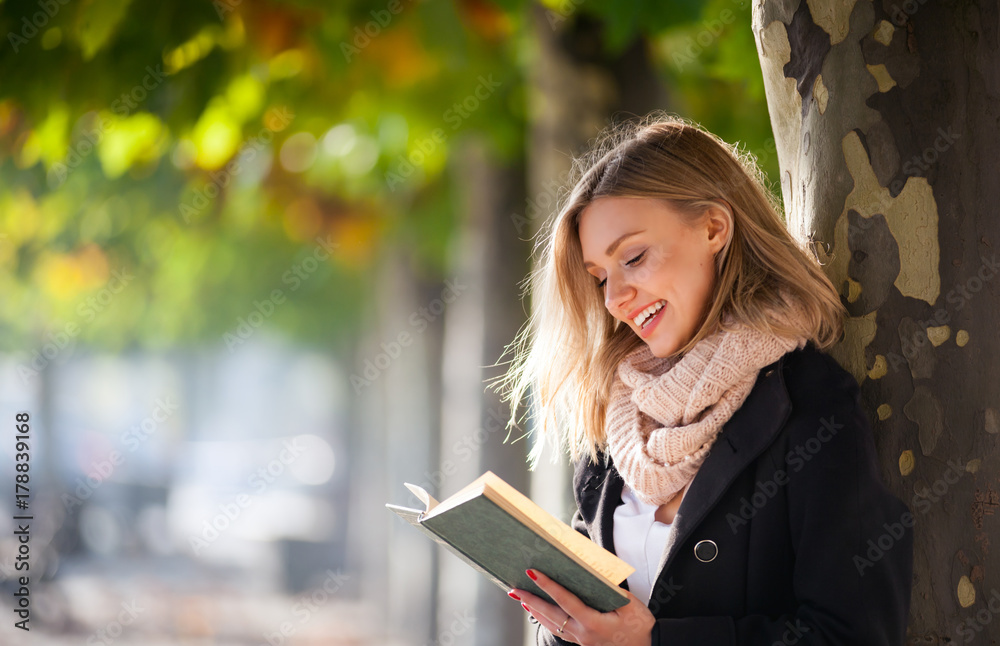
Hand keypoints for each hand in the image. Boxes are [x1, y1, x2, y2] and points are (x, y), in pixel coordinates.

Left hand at [510, 569, 654, 645]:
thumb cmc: (640, 626)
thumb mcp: (629, 605)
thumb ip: (610, 590)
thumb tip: (592, 574)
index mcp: (593, 622)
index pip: (565, 600)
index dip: (548, 586)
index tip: (533, 573)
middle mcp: (583, 633)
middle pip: (550, 615)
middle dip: (531, 600)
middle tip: (514, 588)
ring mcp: (581, 640)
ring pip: (551, 625)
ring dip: (535, 611)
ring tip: (520, 598)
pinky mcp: (582, 642)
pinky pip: (559, 631)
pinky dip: (546, 620)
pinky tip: (539, 613)